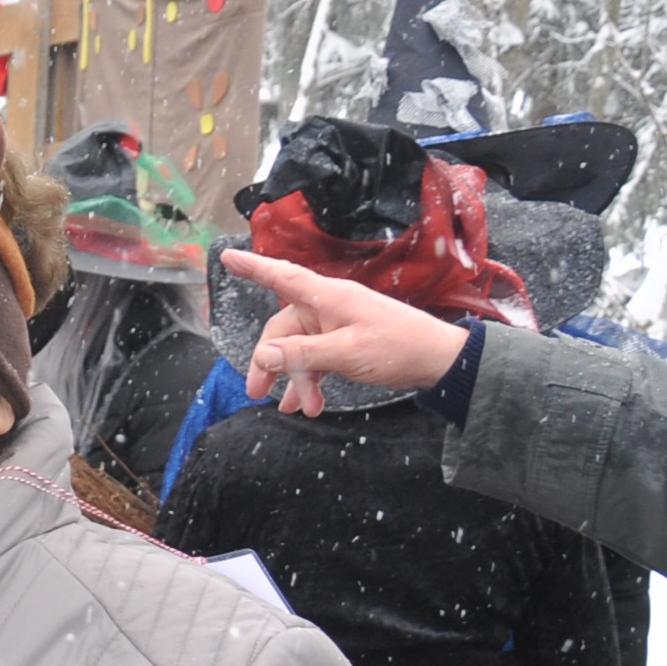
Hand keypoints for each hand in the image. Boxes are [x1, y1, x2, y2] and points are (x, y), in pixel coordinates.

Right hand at [230, 249, 473, 412]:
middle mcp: (328, 307)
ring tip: (297, 408)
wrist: (440, 360)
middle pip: (283, 330)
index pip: (282, 277)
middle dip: (270, 363)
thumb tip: (262, 356)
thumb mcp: (346, 353)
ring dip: (296, 379)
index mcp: (328, 297)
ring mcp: (337, 325)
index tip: (227, 257)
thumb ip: (302, 354)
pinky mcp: (346, 342)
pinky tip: (310, 403)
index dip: (253, 268)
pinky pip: (317, 359)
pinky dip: (311, 380)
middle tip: (257, 393)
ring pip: (299, 350)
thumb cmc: (398, 347)